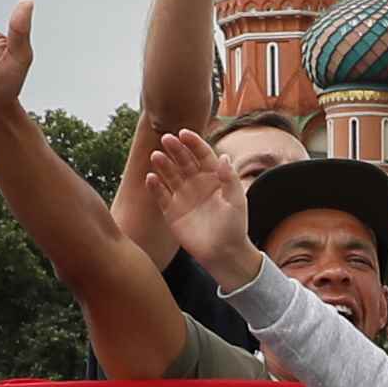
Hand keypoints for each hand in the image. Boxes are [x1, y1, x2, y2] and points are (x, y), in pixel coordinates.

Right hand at [141, 128, 255, 285]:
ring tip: (156, 156)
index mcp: (214, 177)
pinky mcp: (171, 211)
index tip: (184, 133)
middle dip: (175, 149)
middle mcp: (196, 183)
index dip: (194, 143)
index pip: (202, 154)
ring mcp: (183, 196)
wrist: (223, 253)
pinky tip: (151, 178)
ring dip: (163, 164)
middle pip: (184, 161)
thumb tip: (224, 156)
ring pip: (170, 175)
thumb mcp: (236, 201)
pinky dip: (155, 187)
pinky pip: (161, 195)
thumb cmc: (234, 226)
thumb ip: (230, 178)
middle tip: (166, 139)